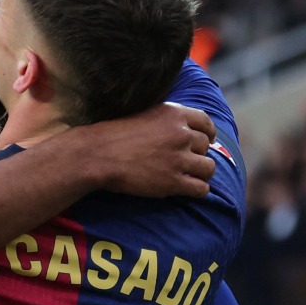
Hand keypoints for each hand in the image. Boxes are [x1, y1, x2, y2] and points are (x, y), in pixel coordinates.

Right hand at [86, 102, 216, 197]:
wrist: (97, 155)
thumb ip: (166, 120)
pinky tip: (186, 189)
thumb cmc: (112, 136)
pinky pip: (201, 189)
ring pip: (208, 168)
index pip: (205, 123)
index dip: (208, 133)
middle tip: (182, 161)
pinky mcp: (173, 181)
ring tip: (188, 176)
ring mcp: (178, 158)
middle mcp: (181, 134)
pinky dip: (197, 190)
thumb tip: (182, 129)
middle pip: (206, 146)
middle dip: (196, 154)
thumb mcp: (143, 115)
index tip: (204, 141)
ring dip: (200, 173)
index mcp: (174, 114)